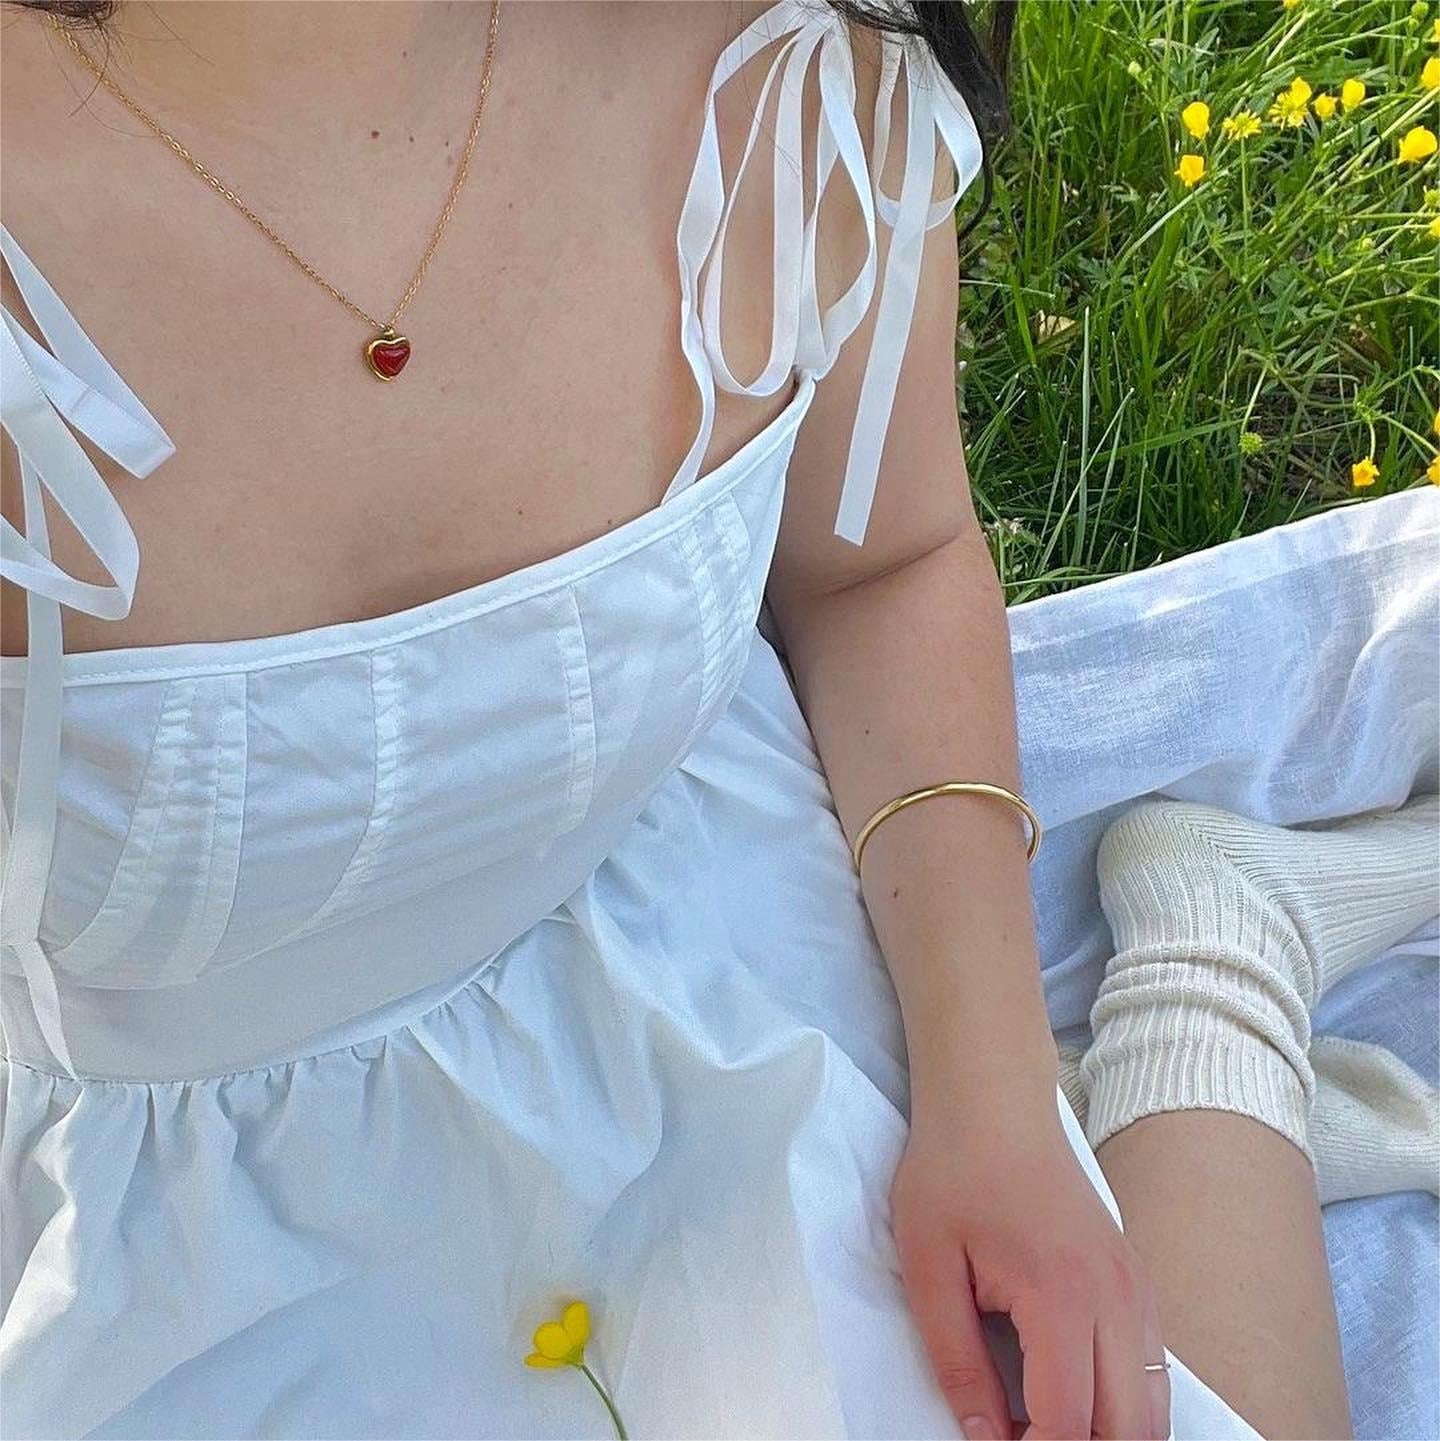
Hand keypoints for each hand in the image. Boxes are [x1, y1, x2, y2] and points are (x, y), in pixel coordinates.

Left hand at [890, 1084, 1170, 1440]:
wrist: (993, 1103)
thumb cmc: (952, 1174)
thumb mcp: (927, 1267)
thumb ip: (957, 1362)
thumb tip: (983, 1436)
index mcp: (1062, 1295)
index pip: (1068, 1422)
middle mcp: (1118, 1298)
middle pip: (1129, 1429)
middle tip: (1020, 1437)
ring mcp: (1137, 1288)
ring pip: (1152, 1407)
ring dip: (1107, 1432)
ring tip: (1039, 1423)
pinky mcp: (1138, 1281)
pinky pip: (1151, 1368)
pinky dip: (1123, 1402)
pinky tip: (1072, 1396)